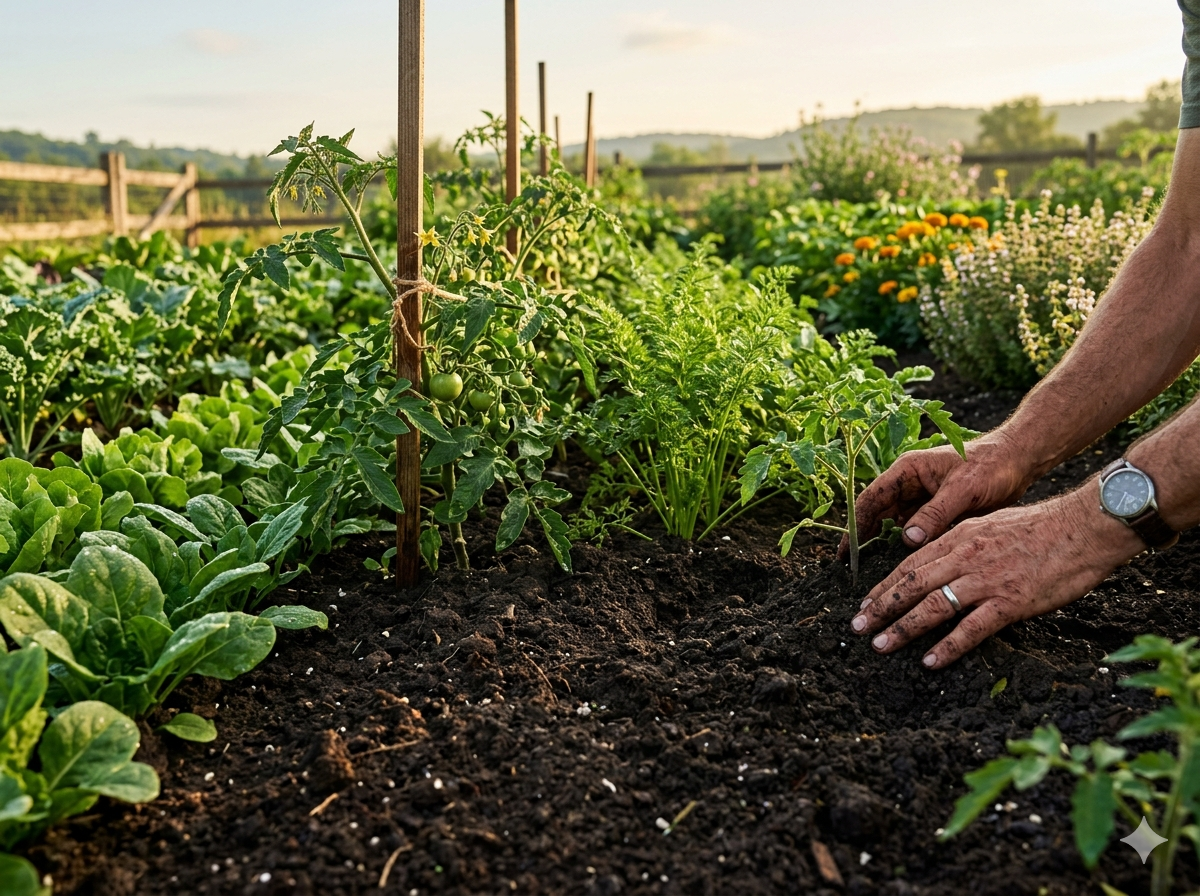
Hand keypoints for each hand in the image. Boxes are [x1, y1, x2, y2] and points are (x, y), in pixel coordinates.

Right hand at [838, 430, 1032, 559]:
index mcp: (908, 471)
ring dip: (884, 545)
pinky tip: (903, 566)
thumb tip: (907, 539)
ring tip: (874, 572)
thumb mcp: (963, 489)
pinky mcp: (935, 511)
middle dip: (865, 539)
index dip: (855, 525)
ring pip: (894, 525)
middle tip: (854, 569)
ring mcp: (921, 498)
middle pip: (877, 514)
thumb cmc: (991, 466)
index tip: (845, 552)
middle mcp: (909, 484)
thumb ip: (935, 514)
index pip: (871, 499)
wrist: (1018, 461)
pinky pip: (914, 531)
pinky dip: (907, 547)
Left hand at [849, 483, 1144, 668]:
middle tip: (857, 627)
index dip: (884, 586)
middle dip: (880, 608)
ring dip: (903, 628)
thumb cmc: (1041, 528)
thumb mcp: (989, 525)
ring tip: (880, 646)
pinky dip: (948, 647)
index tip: (864, 603)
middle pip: (912, 585)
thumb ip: (962, 543)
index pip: (910, 564)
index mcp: (958, 538)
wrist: (1082, 528)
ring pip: (933, 606)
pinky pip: (971, 628)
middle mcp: (965, 557)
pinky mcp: (1010, 602)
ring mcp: (986, 580)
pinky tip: (930, 661)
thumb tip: (939, 561)